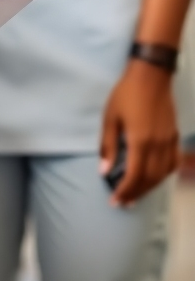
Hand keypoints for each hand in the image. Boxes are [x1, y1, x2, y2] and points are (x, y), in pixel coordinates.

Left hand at [100, 59, 178, 205]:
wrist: (151, 77)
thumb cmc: (125, 95)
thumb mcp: (110, 118)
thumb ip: (107, 145)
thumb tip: (104, 170)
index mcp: (140, 142)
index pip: (134, 175)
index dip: (125, 191)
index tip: (115, 201)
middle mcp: (157, 146)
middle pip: (150, 179)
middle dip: (136, 193)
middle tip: (124, 203)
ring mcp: (169, 142)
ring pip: (163, 175)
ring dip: (150, 187)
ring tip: (136, 194)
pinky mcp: (175, 137)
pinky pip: (172, 164)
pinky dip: (163, 176)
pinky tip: (154, 178)